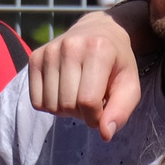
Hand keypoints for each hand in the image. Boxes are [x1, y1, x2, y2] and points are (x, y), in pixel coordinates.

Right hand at [26, 9, 143, 139]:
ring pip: (51, 105)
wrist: (98, 31)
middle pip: (67, 105)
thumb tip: (105, 134)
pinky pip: (36, 101)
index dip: (96, 117)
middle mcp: (70, 46)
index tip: (103, 111)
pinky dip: (50, 105)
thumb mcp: (130, 85)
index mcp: (98, 49)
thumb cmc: (117, 64)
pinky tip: (63, 92)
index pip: (88, 101)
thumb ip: (121, 111)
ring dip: (66, 110)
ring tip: (78, 94)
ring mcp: (49, 51)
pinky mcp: (35, 58)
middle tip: (92, 101)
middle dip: (81, 114)